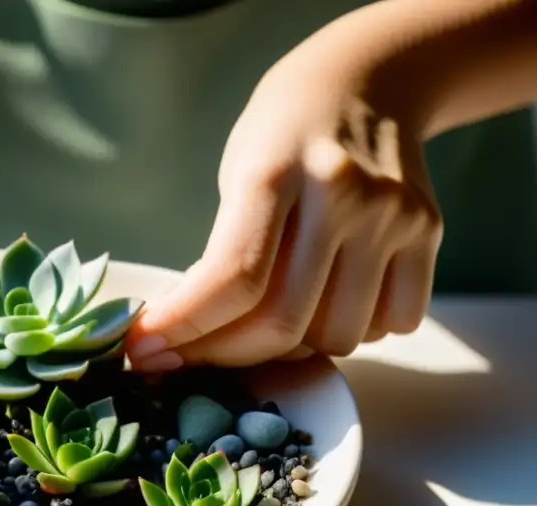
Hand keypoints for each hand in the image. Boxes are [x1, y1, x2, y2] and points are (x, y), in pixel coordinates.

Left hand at [126, 53, 442, 369]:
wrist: (365, 82)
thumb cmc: (281, 138)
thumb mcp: (236, 176)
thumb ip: (224, 254)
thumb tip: (193, 340)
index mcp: (272, 172)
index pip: (232, 279)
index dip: (184, 329)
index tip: (145, 351)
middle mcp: (339, 193)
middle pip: (284, 322)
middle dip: (226, 355)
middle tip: (192, 355)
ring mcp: (391, 214)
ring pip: (339, 336)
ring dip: (296, 347)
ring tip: (274, 313)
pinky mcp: (428, 231)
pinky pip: (392, 324)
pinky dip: (354, 332)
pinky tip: (331, 300)